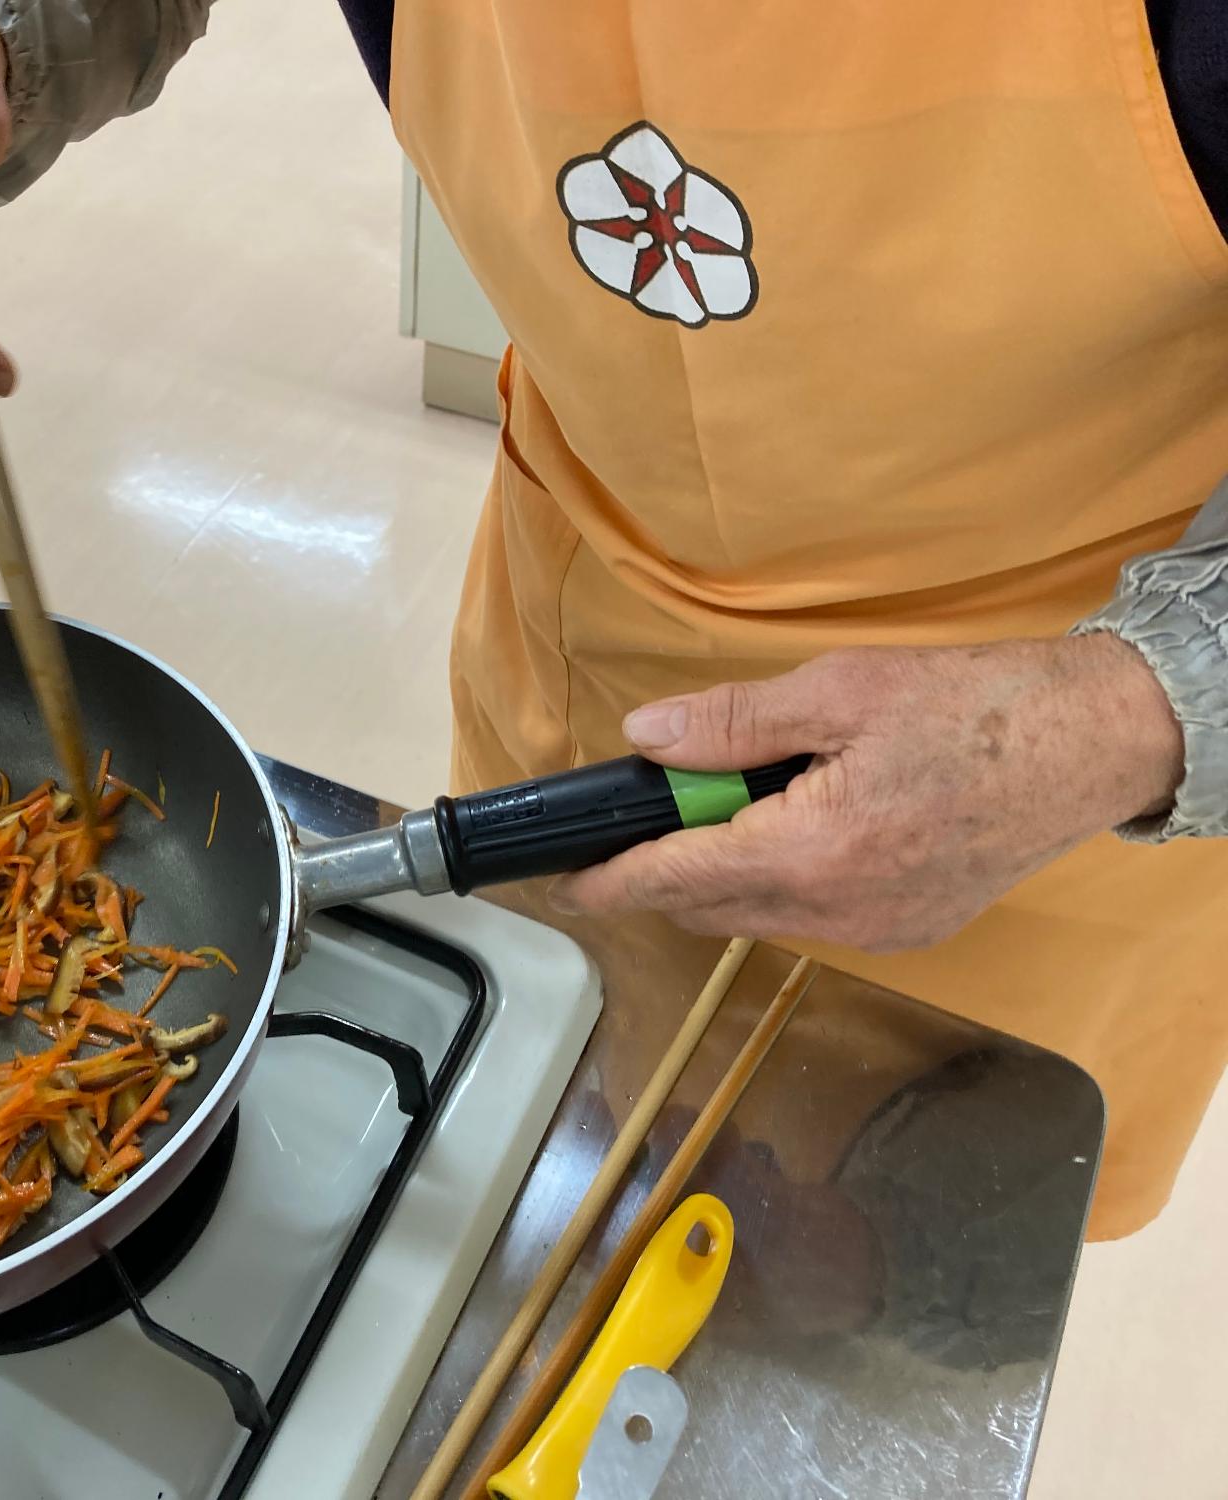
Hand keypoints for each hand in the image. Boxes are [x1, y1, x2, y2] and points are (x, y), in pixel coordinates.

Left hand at [549, 636, 1184, 950]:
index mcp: (813, 852)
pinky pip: (809, 918)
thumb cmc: (980, 708)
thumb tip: (648, 740)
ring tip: (726, 807)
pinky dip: (776, 882)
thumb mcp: (840, 691)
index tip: (564, 884)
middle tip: (640, 821)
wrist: (1096, 742)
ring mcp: (878, 930)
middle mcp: (840, 911)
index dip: (610, 883)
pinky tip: (792, 827)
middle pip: (708, 907)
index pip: (676, 880)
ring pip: (757, 916)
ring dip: (721, 876)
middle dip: (661, 873)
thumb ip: (733, 723)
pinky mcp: (908, 930)